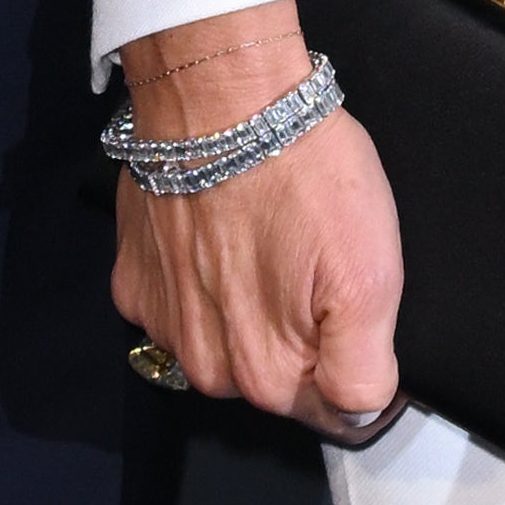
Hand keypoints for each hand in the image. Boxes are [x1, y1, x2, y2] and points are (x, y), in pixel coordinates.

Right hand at [110, 4, 402, 437]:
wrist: (219, 94)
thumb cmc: (302, 170)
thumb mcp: (372, 272)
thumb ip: (366, 369)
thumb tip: (361, 410)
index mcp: (268, 375)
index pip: (330, 405)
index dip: (350, 355)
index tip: (349, 299)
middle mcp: (207, 368)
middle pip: (274, 376)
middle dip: (298, 330)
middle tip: (310, 256)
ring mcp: (162, 324)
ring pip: (225, 339)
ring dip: (246, 303)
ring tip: (263, 234)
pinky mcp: (133, 279)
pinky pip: (180, 301)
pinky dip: (198, 276)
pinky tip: (218, 226)